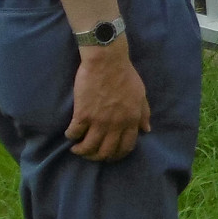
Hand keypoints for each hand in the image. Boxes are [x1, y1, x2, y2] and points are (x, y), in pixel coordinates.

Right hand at [66, 42, 150, 161]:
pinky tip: (70, 134)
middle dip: (97, 157)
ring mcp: (99, 121)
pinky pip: (74, 133)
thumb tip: (146, 130)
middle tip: (91, 154)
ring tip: (77, 148)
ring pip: (89, 147)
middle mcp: (116, 124)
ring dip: (82, 151)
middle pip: (106, 152)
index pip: (126, 147)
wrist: (107, 61)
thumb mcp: (141, 94)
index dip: (117, 155)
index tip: (110, 155)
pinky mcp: (83, 114)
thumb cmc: (125, 74)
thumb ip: (144, 113)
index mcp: (131, 120)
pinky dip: (71, 137)